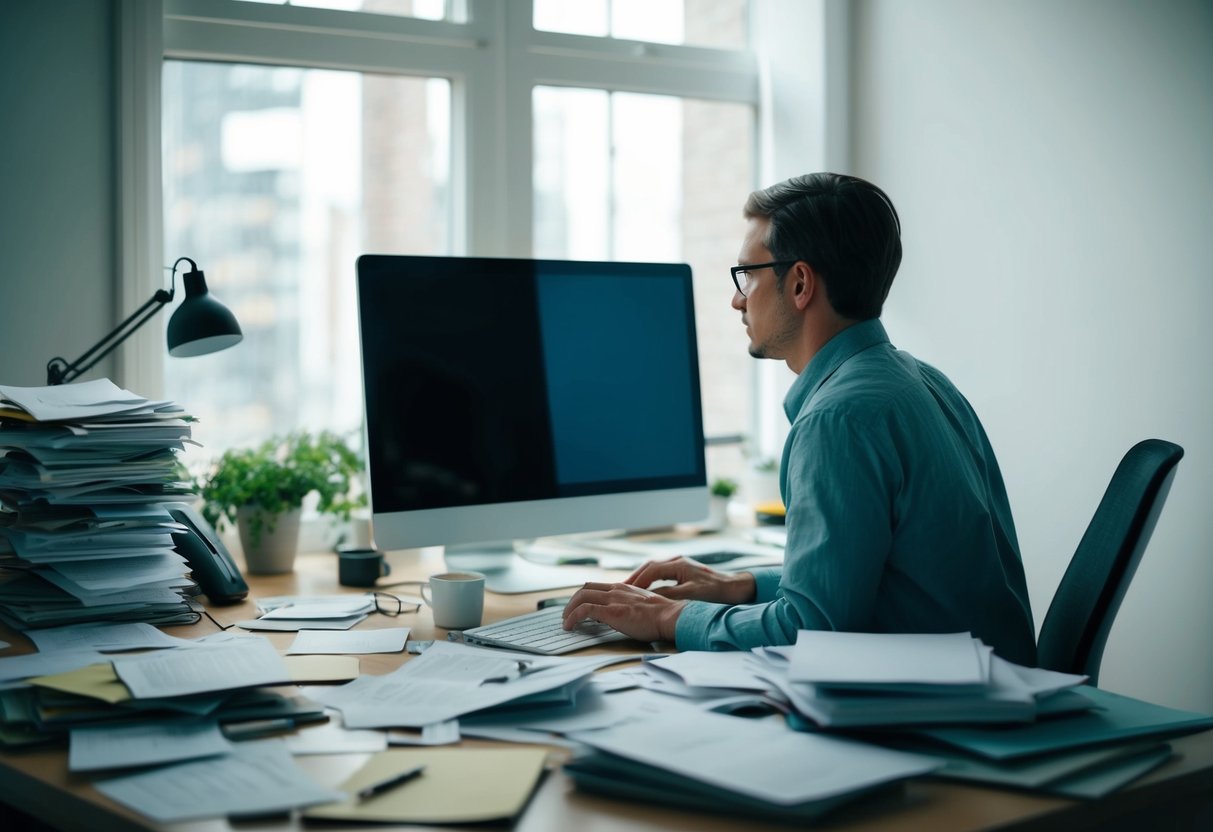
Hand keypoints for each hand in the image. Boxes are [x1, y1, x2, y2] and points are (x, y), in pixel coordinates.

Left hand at [561, 582, 685, 642]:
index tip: (578, 606)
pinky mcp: (611, 612)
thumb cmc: (662, 615)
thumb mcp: (644, 604)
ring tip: (565, 622)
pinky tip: (569, 627)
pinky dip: (573, 617)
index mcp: (623, 588)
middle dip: (572, 601)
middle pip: (585, 589)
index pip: (596, 586)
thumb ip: (630, 605)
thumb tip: (620, 615)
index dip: (583, 595)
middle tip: (567, 614)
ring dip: (569, 609)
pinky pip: (584, 611)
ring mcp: (613, 600)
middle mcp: (616, 590)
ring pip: (581, 597)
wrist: (671, 617)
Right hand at [625, 557, 755, 604]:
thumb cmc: (717, 593)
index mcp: (679, 565)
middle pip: (649, 567)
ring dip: (642, 579)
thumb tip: (647, 598)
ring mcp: (682, 566)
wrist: (737, 589)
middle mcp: (678, 562)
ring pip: (655, 570)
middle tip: (619, 589)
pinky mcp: (685, 573)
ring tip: (629, 590)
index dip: (636, 581)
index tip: (623, 591)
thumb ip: (669, 595)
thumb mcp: (691, 595)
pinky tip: (647, 591)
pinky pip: (662, 575)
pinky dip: (651, 582)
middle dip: (634, 578)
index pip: (650, 571)